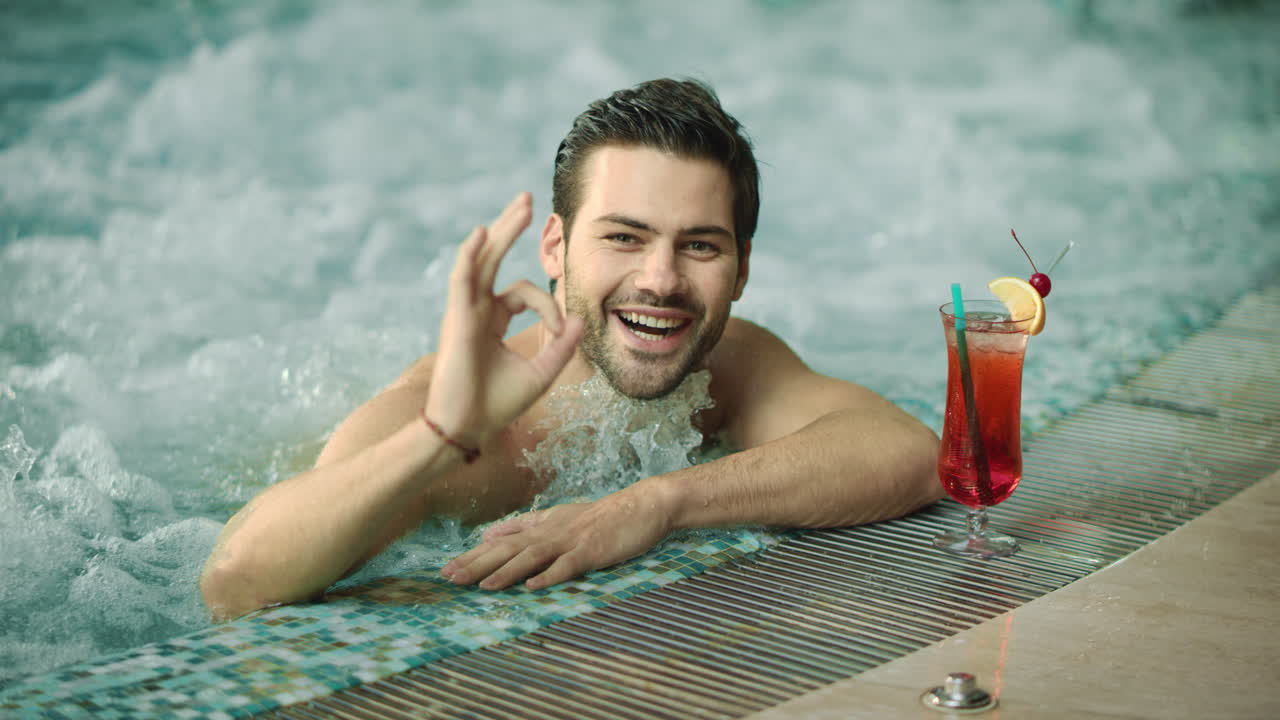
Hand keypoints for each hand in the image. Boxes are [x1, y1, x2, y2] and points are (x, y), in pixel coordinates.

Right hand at [425, 192, 583, 445]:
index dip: (549, 305)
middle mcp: (478, 309)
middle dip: (512, 229)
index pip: (525, 293)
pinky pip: (463, 278)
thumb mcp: (541, 372)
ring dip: (503, 231)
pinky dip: (472, 254)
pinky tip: (484, 232)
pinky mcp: (456, 317)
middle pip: (496, 260)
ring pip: (483, 260)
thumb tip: (579, 318)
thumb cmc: (497, 405)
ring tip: (522, 205)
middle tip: (529, 201)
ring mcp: (465, 310)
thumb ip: (561, 346)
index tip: (559, 330)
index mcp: (494, 320)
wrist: (467, 428)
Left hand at [440, 490, 672, 589]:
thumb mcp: (557, 517)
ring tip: (483, 586)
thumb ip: (524, 526)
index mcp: (541, 526)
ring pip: (532, 557)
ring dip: (506, 572)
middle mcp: (550, 532)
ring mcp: (570, 541)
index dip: (473, 555)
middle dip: (477, 564)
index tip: (446, 569)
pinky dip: (549, 576)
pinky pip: (568, 566)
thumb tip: (488, 533)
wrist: (641, 506)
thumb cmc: (601, 516)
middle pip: (508, 550)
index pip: (500, 542)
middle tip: (450, 579)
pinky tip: (532, 587)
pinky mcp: (591, 551)